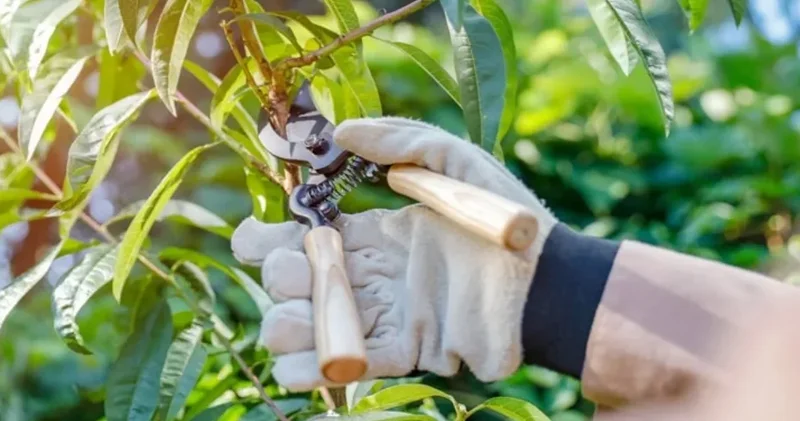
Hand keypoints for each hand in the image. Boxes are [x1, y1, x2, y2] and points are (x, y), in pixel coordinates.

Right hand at [231, 117, 557, 390]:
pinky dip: (313, 370)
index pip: (303, 236)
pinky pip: (348, 364)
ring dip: (287, 326)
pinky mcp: (403, 350)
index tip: (257, 234)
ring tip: (295, 320)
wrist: (546, 279)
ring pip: (312, 327)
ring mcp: (384, 314)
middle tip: (301, 269)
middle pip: (297, 282)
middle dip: (280, 277)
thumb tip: (342, 131)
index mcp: (375, 234)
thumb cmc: (504, 218)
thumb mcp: (455, 160)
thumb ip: (401, 141)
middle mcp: (371, 275)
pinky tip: (298, 365)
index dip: (270, 236)